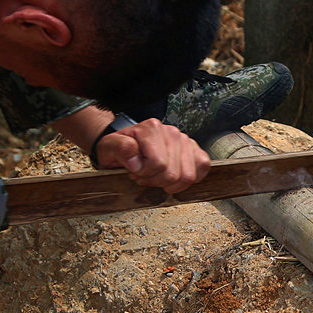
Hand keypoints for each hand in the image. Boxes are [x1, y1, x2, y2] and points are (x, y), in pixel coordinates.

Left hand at [94, 118, 210, 192]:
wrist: (126, 145)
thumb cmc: (119, 148)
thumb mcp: (109, 147)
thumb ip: (120, 149)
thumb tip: (136, 161)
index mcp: (151, 128)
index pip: (158, 164)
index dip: (145, 175)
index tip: (134, 171)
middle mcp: (171, 131)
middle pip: (173, 173)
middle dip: (155, 181)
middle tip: (144, 176)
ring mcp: (185, 140)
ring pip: (188, 175)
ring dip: (171, 183)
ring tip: (157, 177)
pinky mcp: (194, 149)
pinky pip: (203, 166)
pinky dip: (191, 178)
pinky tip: (175, 179)